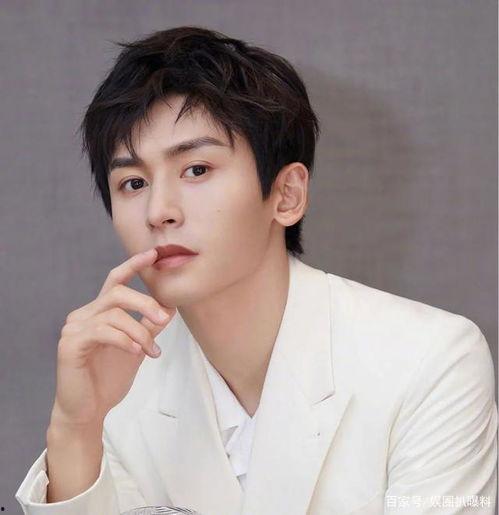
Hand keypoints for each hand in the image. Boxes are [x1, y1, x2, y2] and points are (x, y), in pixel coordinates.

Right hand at [50, 248, 175, 428]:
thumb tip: (170, 307)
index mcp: (99, 312)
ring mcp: (74, 328)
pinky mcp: (70, 345)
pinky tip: (137, 352)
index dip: (133, 265)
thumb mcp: (137, 347)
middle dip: (145, 302)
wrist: (88, 410)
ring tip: (152, 351)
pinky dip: (125, 340)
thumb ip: (149, 326)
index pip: (115, 280)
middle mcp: (84, 314)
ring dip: (140, 332)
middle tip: (164, 319)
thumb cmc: (109, 377)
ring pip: (114, 314)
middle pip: (117, 292)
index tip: (153, 254)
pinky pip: (103, 332)